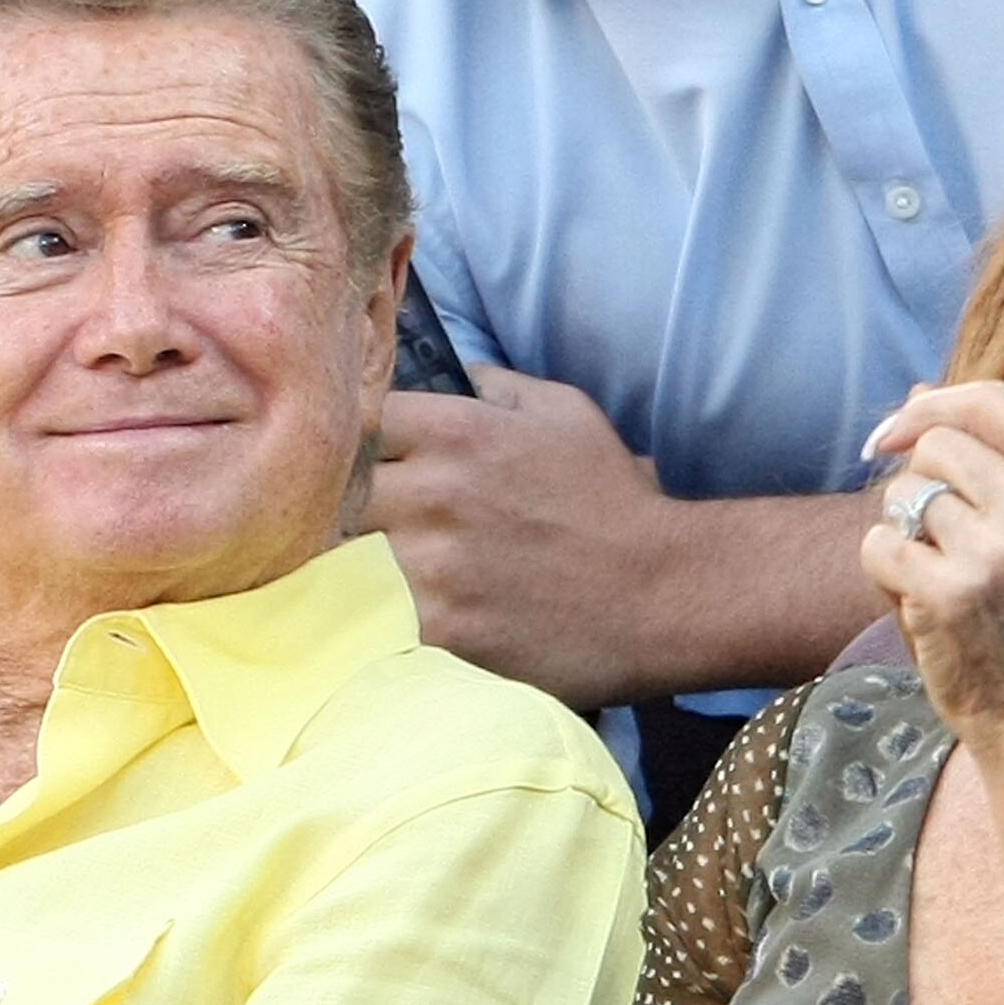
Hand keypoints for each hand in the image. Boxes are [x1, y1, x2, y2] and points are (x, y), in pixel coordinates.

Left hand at [367, 368, 687, 704]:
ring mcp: (433, 565)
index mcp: (458, 430)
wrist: (662, 596)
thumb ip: (502, 386)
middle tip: (370, 533)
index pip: (361, 422)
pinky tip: (392, 627)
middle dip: (352, 511)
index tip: (378, 469)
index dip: (365, 447)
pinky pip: (374, 620)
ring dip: (355, 570)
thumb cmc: (614, 503)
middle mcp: (435, 491)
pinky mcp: (440, 630)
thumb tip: (460, 373)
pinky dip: (376, 623)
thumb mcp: (567, 414)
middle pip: (341, 493)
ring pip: (344, 560)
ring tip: (372, 582)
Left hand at [860, 381, 1003, 737]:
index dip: (931, 406)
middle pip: (935, 446)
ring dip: (903, 535)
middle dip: (917, 486)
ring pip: (901, 495)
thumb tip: (915, 392)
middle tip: (941, 542)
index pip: (991, 399)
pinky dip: (884, 574)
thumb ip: (989, 460)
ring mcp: (997, 548)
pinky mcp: (949, 589)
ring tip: (941, 580)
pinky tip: (922, 606)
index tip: (894, 433)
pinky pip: (878, 545)